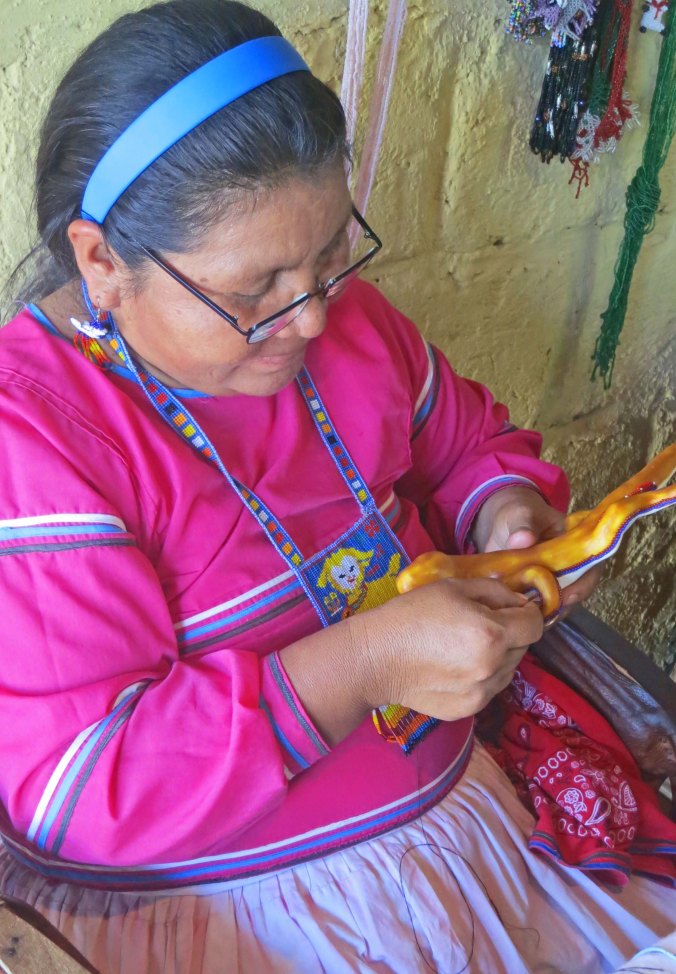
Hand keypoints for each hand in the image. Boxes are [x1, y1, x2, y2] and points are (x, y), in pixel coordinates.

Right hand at [354, 576, 543, 721]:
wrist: (376, 659)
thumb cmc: (411, 615)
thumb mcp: (453, 587)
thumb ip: (495, 591)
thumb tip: (520, 601)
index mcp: (492, 634)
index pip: (535, 624)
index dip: (527, 612)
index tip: (512, 608)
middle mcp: (493, 667)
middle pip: (523, 647)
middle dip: (510, 633)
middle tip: (481, 624)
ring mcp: (482, 693)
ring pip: (509, 669)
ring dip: (498, 656)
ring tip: (465, 646)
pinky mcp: (469, 709)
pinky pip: (490, 688)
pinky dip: (482, 675)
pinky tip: (455, 665)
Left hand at [471, 486, 601, 607]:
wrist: (501, 523)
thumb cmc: (517, 514)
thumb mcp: (519, 513)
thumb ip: (522, 524)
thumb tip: (522, 540)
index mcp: (576, 541)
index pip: (591, 564)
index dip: (584, 583)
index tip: (568, 595)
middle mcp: (570, 564)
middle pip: (579, 588)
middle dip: (566, 603)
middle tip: (547, 613)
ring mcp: (554, 579)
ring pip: (561, 601)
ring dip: (550, 611)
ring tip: (533, 618)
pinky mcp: (537, 589)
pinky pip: (541, 605)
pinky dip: (534, 612)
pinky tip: (522, 617)